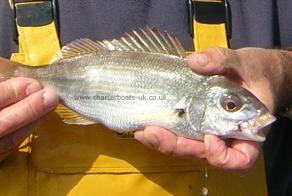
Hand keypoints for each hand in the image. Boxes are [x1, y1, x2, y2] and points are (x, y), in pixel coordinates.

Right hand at [0, 67, 58, 168]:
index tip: (35, 84)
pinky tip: (38, 119)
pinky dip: (26, 132)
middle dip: (30, 109)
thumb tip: (25, 82)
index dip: (14, 93)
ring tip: (50, 106)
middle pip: (2, 124)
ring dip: (34, 122)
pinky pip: (10, 148)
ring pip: (10, 140)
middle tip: (51, 96)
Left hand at [135, 47, 284, 172]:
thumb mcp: (244, 62)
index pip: (239, 160)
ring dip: (163, 142)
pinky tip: (145, 123)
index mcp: (247, 130)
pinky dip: (162, 131)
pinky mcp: (194, 124)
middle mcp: (226, 137)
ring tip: (143, 130)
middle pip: (201, 154)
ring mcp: (207, 131)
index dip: (222, 156)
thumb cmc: (256, 71)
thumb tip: (195, 61)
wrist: (252, 71)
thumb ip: (222, 61)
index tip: (209, 137)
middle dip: (176, 146)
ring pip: (185, 147)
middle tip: (153, 132)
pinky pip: (178, 134)